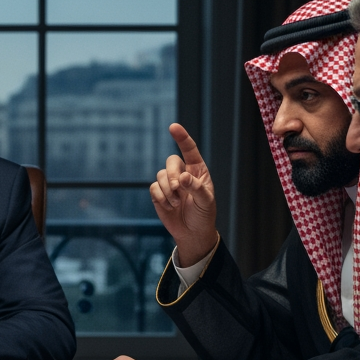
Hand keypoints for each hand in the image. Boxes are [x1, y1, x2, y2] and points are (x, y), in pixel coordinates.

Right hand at [150, 123, 218, 265]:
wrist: (192, 232)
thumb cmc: (203, 214)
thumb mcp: (206, 201)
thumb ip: (196, 188)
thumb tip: (182, 177)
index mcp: (197, 171)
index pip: (189, 150)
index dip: (181, 137)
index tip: (173, 126)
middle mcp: (182, 173)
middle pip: (171, 161)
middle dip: (171, 174)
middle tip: (178, 188)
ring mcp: (169, 183)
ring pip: (160, 175)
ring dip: (168, 190)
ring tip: (177, 202)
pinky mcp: (159, 194)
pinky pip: (154, 188)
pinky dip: (161, 198)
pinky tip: (170, 206)